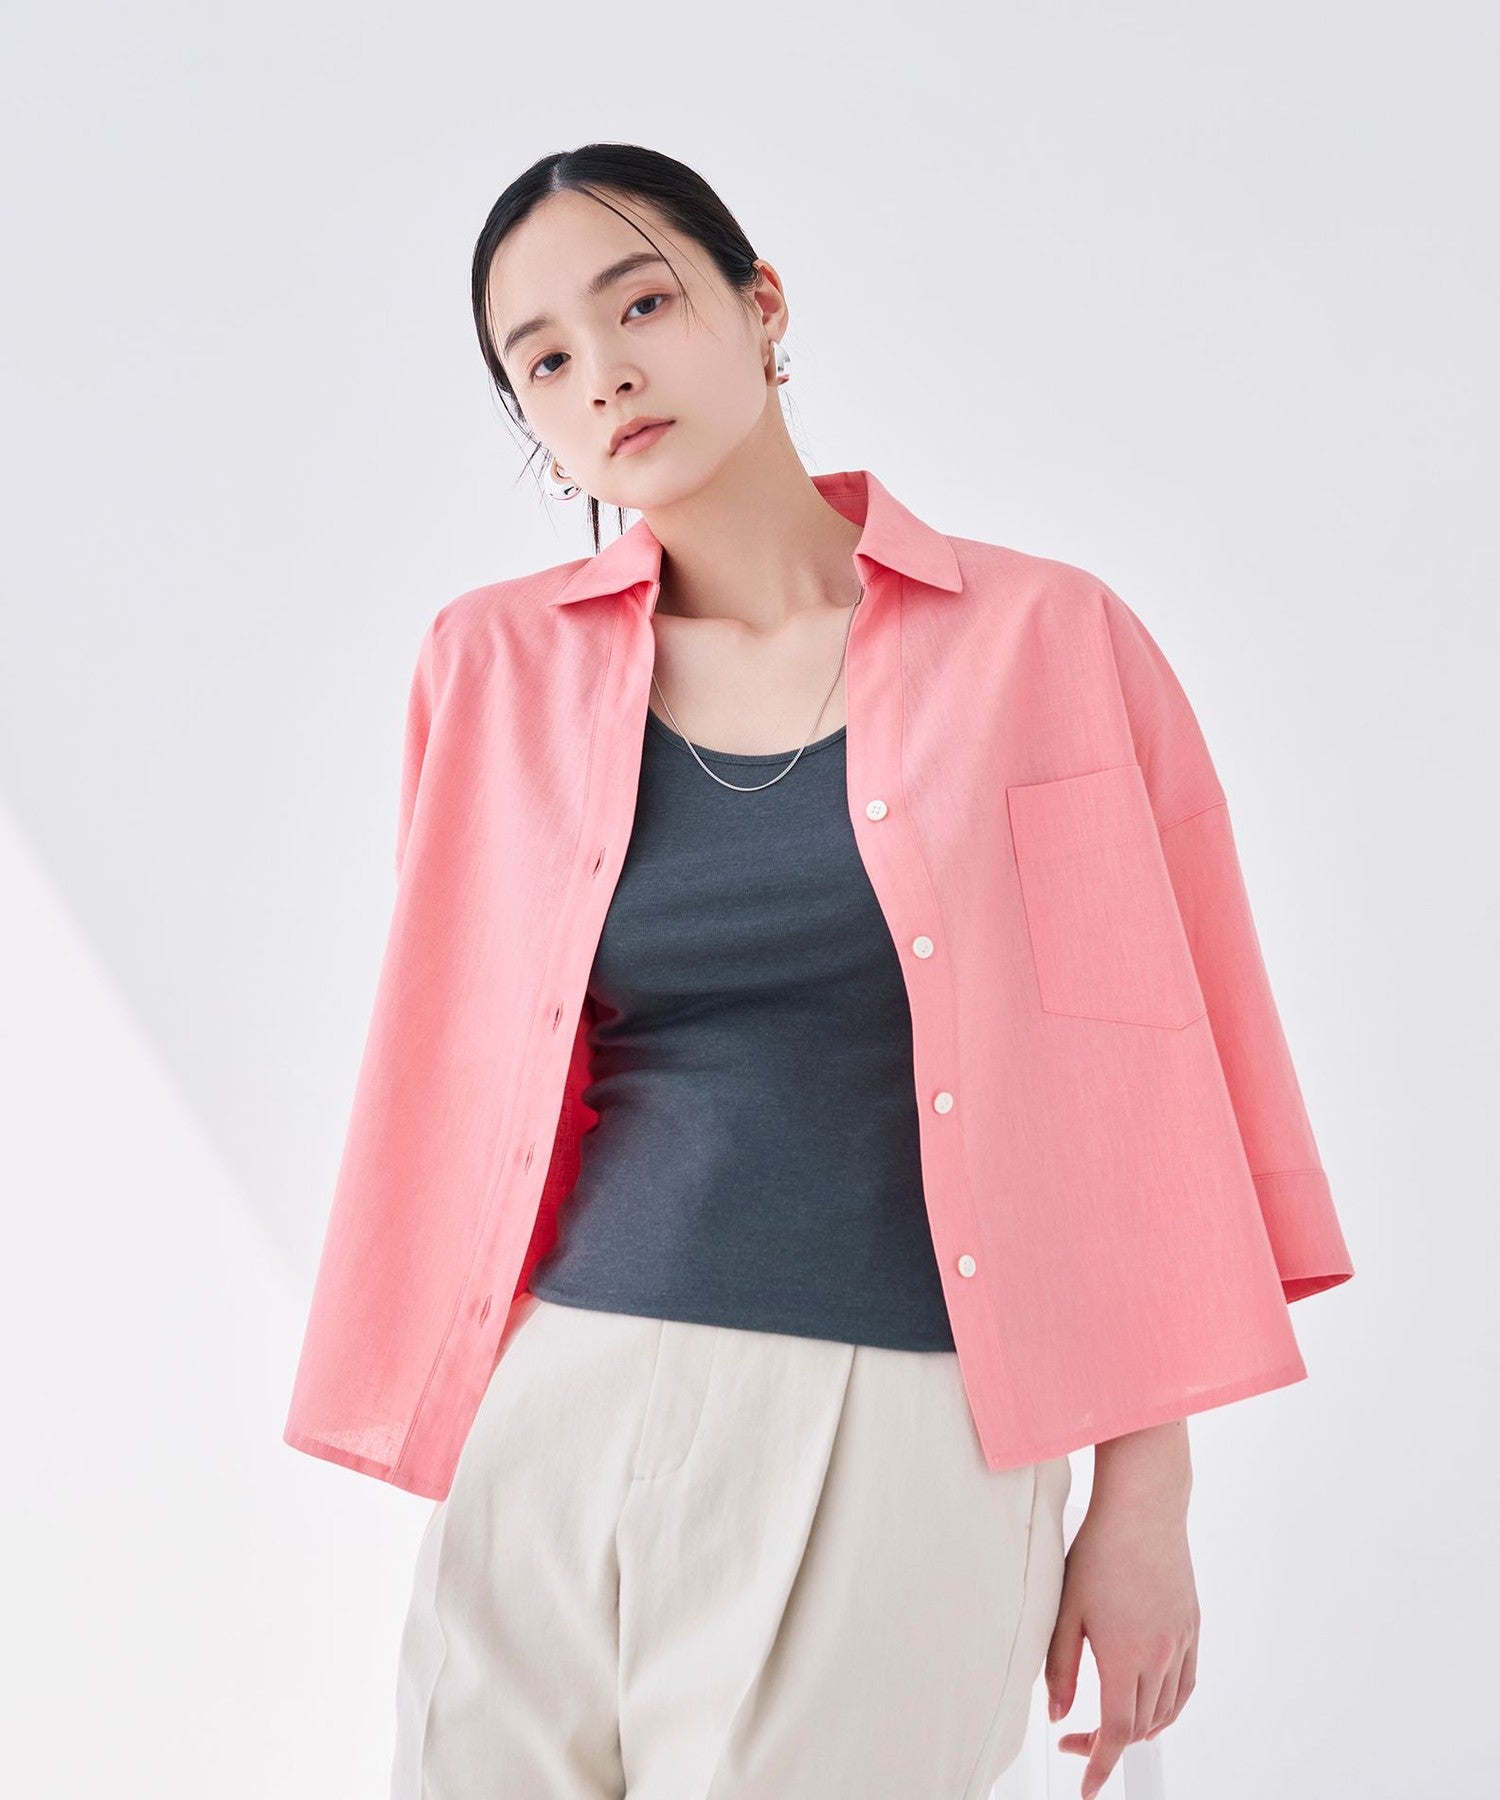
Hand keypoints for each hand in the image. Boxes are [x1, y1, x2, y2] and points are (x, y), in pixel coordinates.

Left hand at [1043, 1471, 1199, 1798]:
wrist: (1144, 1508)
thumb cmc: (1099, 1550)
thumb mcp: (1066, 1608)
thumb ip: (1059, 1667)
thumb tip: (1056, 1713)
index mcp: (1125, 1656)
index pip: (1115, 1732)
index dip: (1099, 1764)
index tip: (1087, 1788)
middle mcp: (1160, 1657)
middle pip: (1139, 1726)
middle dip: (1108, 1744)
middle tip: (1075, 1739)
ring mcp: (1181, 1643)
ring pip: (1166, 1711)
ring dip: (1139, 1729)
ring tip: (1109, 1727)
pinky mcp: (1192, 1627)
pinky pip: (1185, 1686)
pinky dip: (1168, 1707)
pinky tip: (1150, 1703)